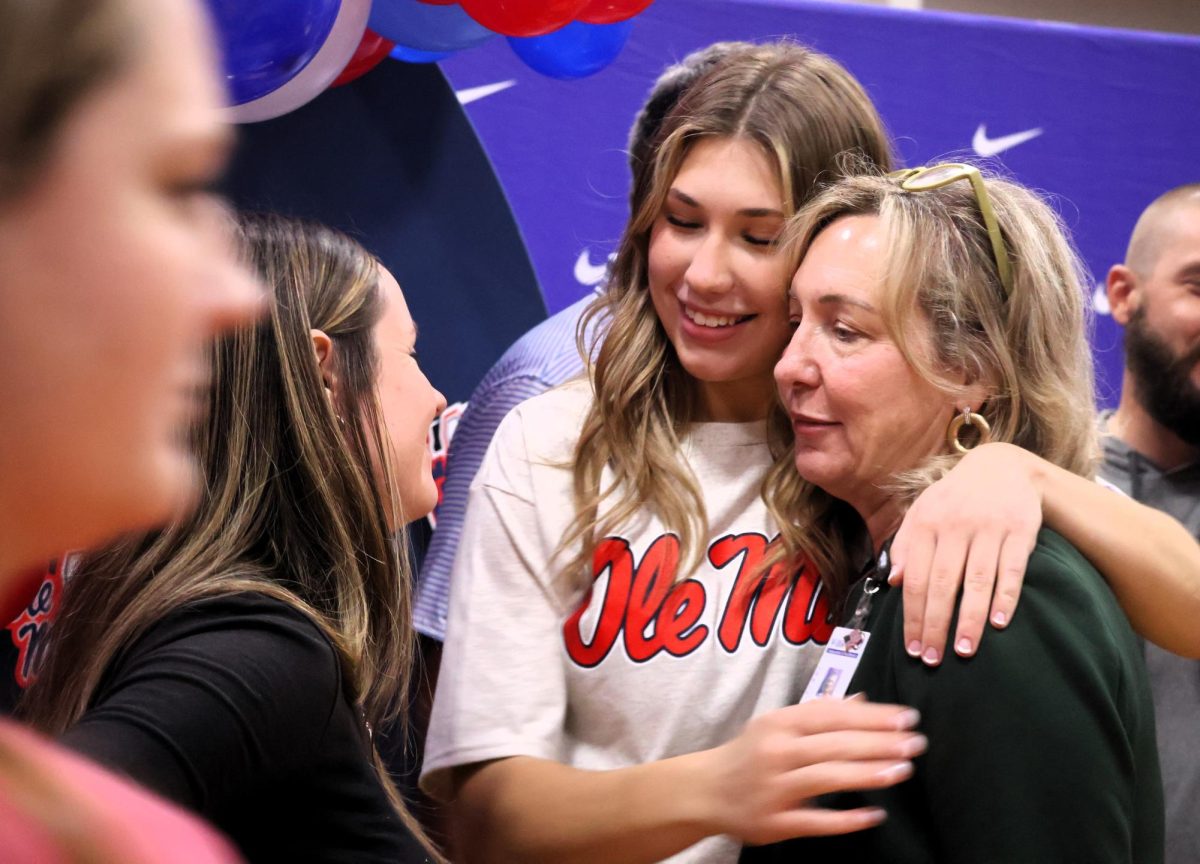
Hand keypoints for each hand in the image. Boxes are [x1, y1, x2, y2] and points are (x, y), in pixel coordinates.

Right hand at [702, 698, 925, 844]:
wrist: (705, 791)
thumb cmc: (748, 754)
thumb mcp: (778, 725)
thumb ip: (820, 713)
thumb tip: (862, 701)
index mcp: (780, 724)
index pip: (833, 715)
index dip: (872, 716)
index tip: (906, 717)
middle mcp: (777, 752)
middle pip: (835, 744)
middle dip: (879, 742)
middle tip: (916, 743)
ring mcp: (775, 788)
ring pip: (827, 777)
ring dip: (868, 774)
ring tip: (902, 770)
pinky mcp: (774, 822)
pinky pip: (815, 821)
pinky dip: (846, 819)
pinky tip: (874, 815)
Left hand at [890, 442, 1042, 665]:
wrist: (1001, 466)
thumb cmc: (954, 498)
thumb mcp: (922, 512)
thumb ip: (905, 545)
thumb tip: (892, 582)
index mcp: (926, 523)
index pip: (915, 578)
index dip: (912, 615)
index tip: (912, 647)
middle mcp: (955, 525)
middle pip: (942, 584)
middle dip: (935, 625)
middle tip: (932, 658)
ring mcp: (989, 528)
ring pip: (976, 581)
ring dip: (969, 619)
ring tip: (964, 650)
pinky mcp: (1020, 531)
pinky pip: (1012, 569)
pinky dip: (1006, 597)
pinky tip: (999, 623)